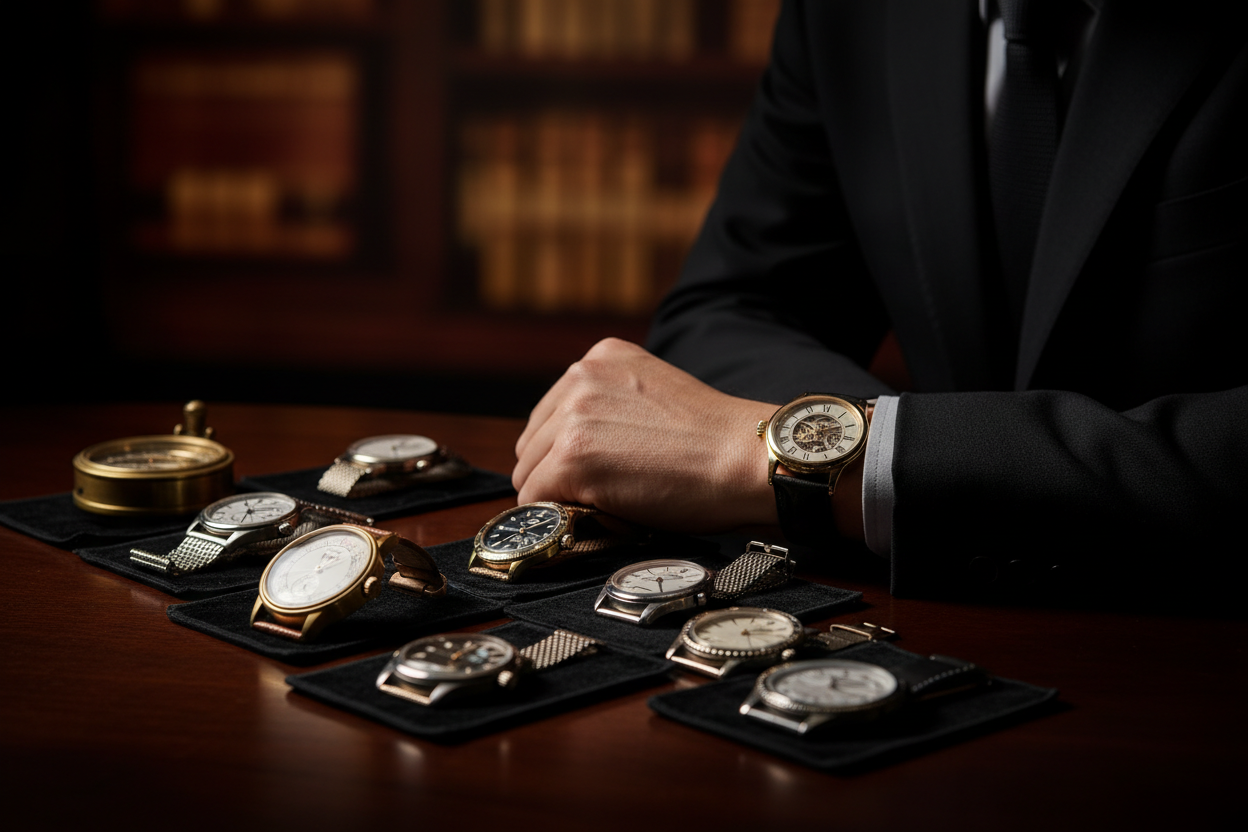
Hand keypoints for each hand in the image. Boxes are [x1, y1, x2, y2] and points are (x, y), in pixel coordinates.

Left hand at [513, 338, 777, 533]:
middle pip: (533, 442)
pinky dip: (559, 518)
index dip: (568, 450)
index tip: (599, 470)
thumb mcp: (653, 395)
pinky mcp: (571, 459)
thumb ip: (611, 406)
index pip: (551, 413)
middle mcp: (580, 377)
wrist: (744, 459)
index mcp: (601, 357)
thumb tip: (570, 448)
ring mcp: (572, 417)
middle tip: (607, 492)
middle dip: (559, 473)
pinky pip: (535, 500)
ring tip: (610, 503)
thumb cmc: (714, 441)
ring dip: (560, 496)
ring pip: (529, 472)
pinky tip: (601, 515)